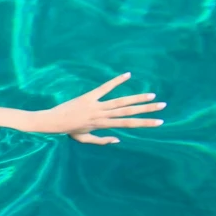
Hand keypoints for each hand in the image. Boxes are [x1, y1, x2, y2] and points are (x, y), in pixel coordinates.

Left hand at [33, 73, 165, 144]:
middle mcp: (102, 115)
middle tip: (162, 106)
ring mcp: (96, 105)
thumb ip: (102, 140)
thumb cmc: (68, 130)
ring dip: (137, 98)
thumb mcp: (84, 139)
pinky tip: (127, 75)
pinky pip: (104, 88)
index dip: (145, 123)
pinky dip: (116, 81)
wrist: (52, 122)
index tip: (159, 122)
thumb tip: (118, 140)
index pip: (128, 125)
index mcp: (103, 125)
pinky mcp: (89, 96)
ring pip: (121, 102)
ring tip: (152, 95)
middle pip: (129, 112)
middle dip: (147, 110)